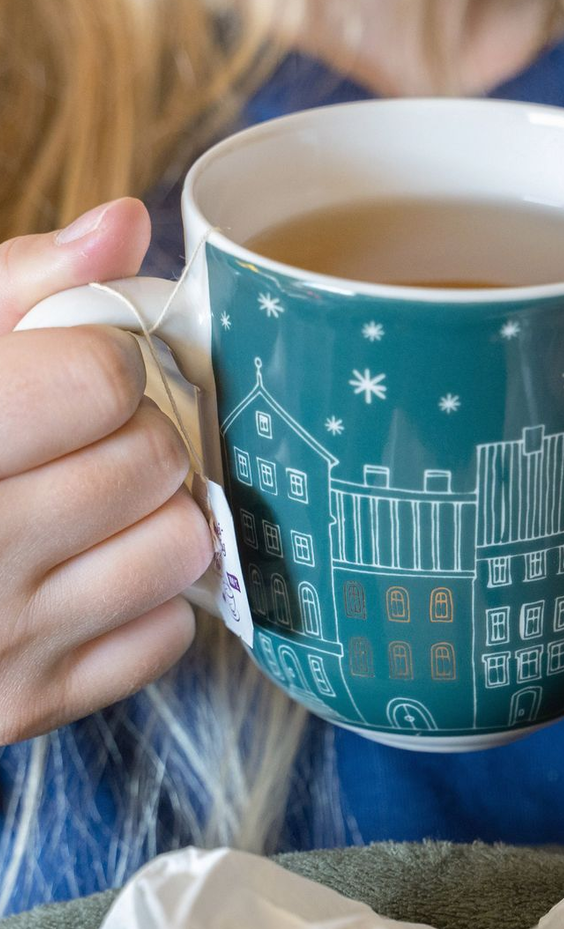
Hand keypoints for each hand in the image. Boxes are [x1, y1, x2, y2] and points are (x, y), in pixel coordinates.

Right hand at [0, 199, 214, 744]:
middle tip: (93, 437)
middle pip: (152, 460)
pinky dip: (148, 603)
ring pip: (181, 549)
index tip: (86, 370)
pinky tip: (90, 575)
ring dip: (160, 516)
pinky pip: (167, 638)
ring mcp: (2, 639)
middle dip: (140, 434)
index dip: (108, 362)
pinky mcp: (30, 704)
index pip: (101, 379)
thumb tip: (125, 224)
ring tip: (99, 503)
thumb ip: (11, 285)